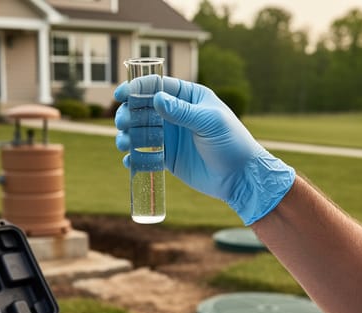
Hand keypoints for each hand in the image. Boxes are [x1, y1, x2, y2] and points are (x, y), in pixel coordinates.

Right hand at [115, 78, 295, 224]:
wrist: (240, 177)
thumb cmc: (232, 144)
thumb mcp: (209, 123)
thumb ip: (183, 111)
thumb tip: (156, 98)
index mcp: (189, 97)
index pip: (158, 86)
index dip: (136, 87)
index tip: (121, 94)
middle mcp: (176, 114)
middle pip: (142, 108)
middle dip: (127, 114)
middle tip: (124, 124)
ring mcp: (170, 136)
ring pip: (139, 131)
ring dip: (127, 136)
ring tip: (124, 144)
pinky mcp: (167, 158)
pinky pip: (144, 155)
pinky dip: (134, 157)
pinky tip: (130, 161)